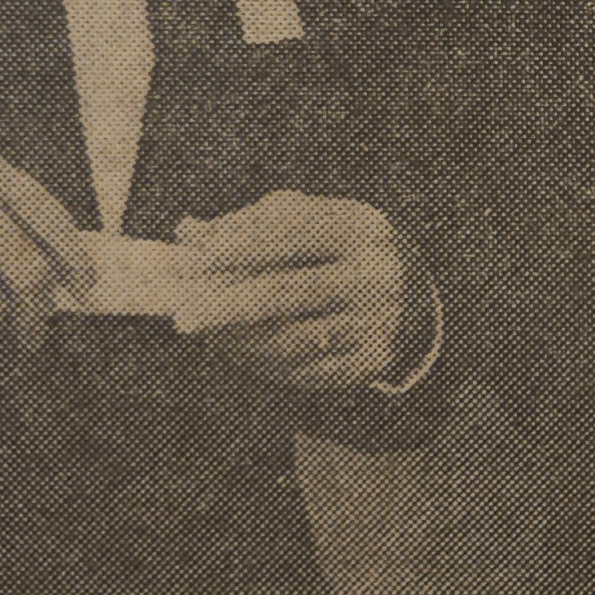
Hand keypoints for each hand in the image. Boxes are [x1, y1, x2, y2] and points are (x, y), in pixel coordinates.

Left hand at [171, 191, 411, 391]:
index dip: (237, 246)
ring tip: (206, 335)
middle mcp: (374, 274)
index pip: (290, 234)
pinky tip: (237, 353)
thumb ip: (251, 224)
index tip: (191, 259)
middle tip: (180, 317)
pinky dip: (262, 364)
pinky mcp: (369, 362)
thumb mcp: (313, 223)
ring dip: (237, 341)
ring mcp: (375, 321)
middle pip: (285, 291)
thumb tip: (187, 231)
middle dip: (225, 305)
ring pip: (290, 339)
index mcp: (361, 228)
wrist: (414, 298)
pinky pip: (303, 371)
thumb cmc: (343, 251)